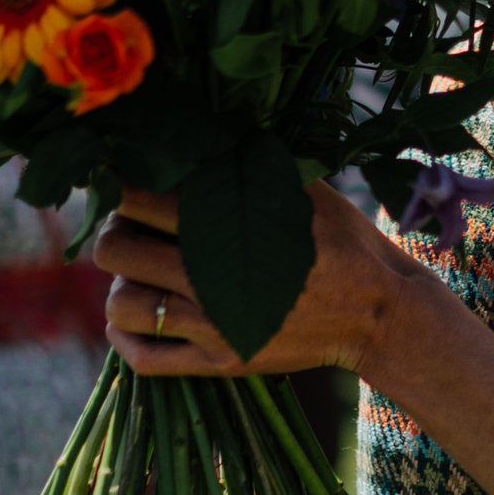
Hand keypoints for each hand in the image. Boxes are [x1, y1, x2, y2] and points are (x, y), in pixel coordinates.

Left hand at [96, 181, 413, 378]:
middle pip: (115, 251)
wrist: (379, 313)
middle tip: (131, 227)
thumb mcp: (307, 190)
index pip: (138, 200)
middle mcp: (212, 280)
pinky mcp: (220, 363)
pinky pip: (143, 359)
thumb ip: (254, 164)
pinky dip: (123, 337)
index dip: (121, 187)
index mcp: (230, 228)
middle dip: (114, 232)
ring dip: (121, 285)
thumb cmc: (344, 242)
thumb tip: (206, 131)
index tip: (124, 181)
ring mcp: (213, 327)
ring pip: (121, 305)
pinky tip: (133, 318)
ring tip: (140, 274)